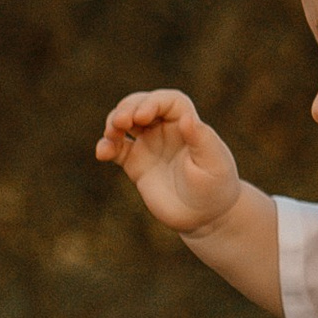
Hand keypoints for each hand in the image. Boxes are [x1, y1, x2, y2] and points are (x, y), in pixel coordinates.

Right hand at [99, 88, 242, 236]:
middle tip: (121, 122)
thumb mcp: (213, 163)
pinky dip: (106, 147)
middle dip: (127, 109)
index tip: (142, 117)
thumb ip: (201, 139)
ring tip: (111, 136)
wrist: (204, 215)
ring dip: (113, 123)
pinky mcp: (135, 164)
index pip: (167, 101)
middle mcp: (165, 129)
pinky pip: (115, 149)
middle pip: (141, 105)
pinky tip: (102, 153)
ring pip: (124, 123)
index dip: (152, 102)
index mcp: (186, 123)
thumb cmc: (215, 186)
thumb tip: (187, 118)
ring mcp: (148, 145)